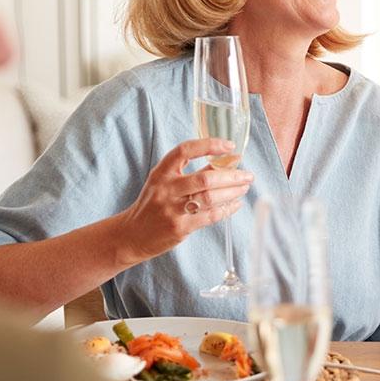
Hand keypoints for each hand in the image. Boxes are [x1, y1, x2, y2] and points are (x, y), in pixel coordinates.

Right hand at [114, 138, 254, 264]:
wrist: (132, 235)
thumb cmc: (153, 204)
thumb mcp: (164, 183)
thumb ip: (190, 172)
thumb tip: (226, 161)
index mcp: (161, 173)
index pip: (185, 150)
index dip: (209, 145)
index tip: (229, 145)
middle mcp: (166, 189)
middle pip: (205, 178)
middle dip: (232, 176)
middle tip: (248, 174)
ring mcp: (172, 209)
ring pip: (210, 198)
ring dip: (233, 192)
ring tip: (245, 187)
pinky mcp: (180, 227)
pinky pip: (210, 216)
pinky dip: (227, 209)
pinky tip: (235, 204)